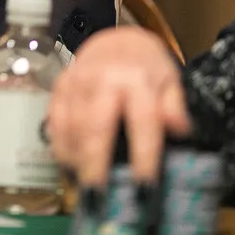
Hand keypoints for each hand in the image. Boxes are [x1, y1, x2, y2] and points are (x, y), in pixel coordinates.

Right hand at [47, 26, 189, 186]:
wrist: (114, 39)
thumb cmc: (146, 67)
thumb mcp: (170, 81)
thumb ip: (174, 107)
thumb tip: (180, 131)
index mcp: (135, 80)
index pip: (142, 123)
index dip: (144, 158)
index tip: (145, 189)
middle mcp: (101, 80)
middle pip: (94, 127)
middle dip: (94, 163)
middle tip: (97, 195)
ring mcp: (75, 82)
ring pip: (70, 127)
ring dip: (75, 159)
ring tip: (84, 185)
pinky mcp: (58, 86)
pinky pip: (53, 121)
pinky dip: (59, 145)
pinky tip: (68, 163)